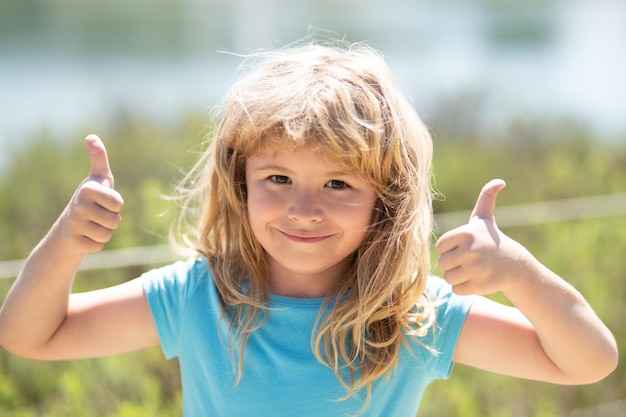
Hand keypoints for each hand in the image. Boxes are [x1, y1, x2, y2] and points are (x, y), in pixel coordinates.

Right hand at [60, 134, 123, 253]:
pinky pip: (99, 246)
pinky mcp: (73, 241)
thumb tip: (91, 137)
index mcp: (88, 188)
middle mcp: (78, 205)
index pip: (119, 203)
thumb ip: (99, 157)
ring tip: (93, 224)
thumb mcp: (99, 177)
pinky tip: (86, 236)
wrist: (70, 224)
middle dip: (112, 220)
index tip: (104, 201)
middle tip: (99, 214)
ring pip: (108, 235)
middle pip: (116, 221)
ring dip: (105, 232)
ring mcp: (74, 224)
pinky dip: (96, 244)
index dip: (116, 205)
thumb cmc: (92, 197)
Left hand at [435, 179, 530, 295]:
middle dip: (451, 265)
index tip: (461, 248)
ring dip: (457, 277)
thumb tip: (499, 181)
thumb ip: (486, 199)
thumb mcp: (485, 220)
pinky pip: (457, 290)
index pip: (440, 246)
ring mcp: (476, 269)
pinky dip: (463, 288)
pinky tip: (475, 280)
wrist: (516, 266)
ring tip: (470, 271)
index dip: (448, 249)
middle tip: (466, 261)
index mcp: (467, 233)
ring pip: (449, 278)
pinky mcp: (480, 285)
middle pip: (442, 264)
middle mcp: (471, 250)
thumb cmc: (493, 240)